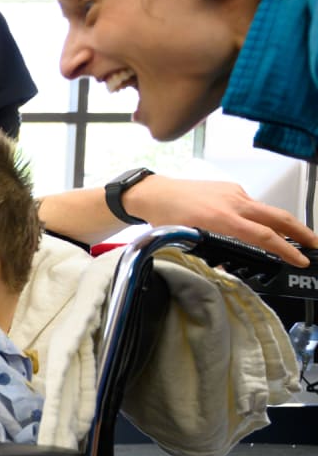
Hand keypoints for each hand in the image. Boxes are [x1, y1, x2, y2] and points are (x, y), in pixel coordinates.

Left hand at [128, 175, 317, 266]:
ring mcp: (234, 193)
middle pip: (277, 218)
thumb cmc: (165, 215)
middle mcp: (233, 202)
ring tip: (296, 240)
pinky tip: (262, 226)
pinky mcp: (231, 188)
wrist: (154, 192)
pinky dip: (263, 216)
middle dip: (301, 232)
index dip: (285, 250)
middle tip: (315, 245)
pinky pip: (253, 204)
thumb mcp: (187, 241)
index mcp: (222, 218)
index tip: (300, 260)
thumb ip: (212, 254)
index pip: (264, 236)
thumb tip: (231, 266)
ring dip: (284, 225)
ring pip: (267, 211)